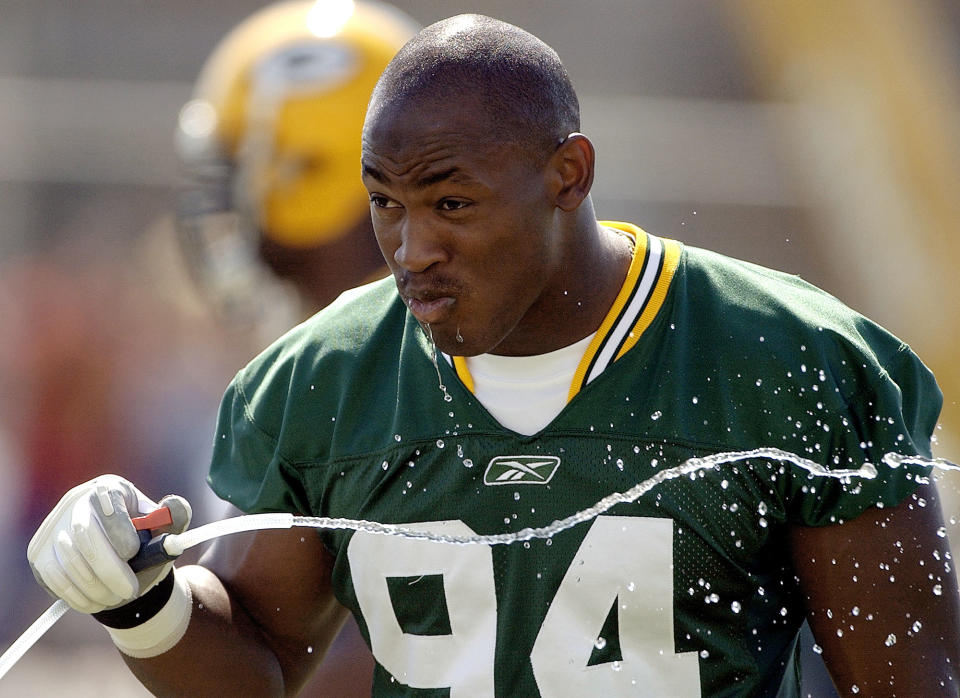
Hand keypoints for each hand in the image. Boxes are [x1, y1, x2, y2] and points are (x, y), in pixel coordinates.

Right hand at [27, 475, 190, 613]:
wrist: (120, 564)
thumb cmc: (146, 542)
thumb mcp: (166, 529)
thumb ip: (175, 518)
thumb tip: (173, 508)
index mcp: (108, 488)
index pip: (106, 501)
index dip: (118, 530)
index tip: (134, 554)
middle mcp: (75, 501)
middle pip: (83, 533)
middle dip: (108, 568)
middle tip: (129, 591)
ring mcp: (53, 527)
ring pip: (67, 559)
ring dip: (95, 586)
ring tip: (117, 598)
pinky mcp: (39, 552)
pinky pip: (52, 575)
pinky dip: (75, 594)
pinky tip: (95, 602)